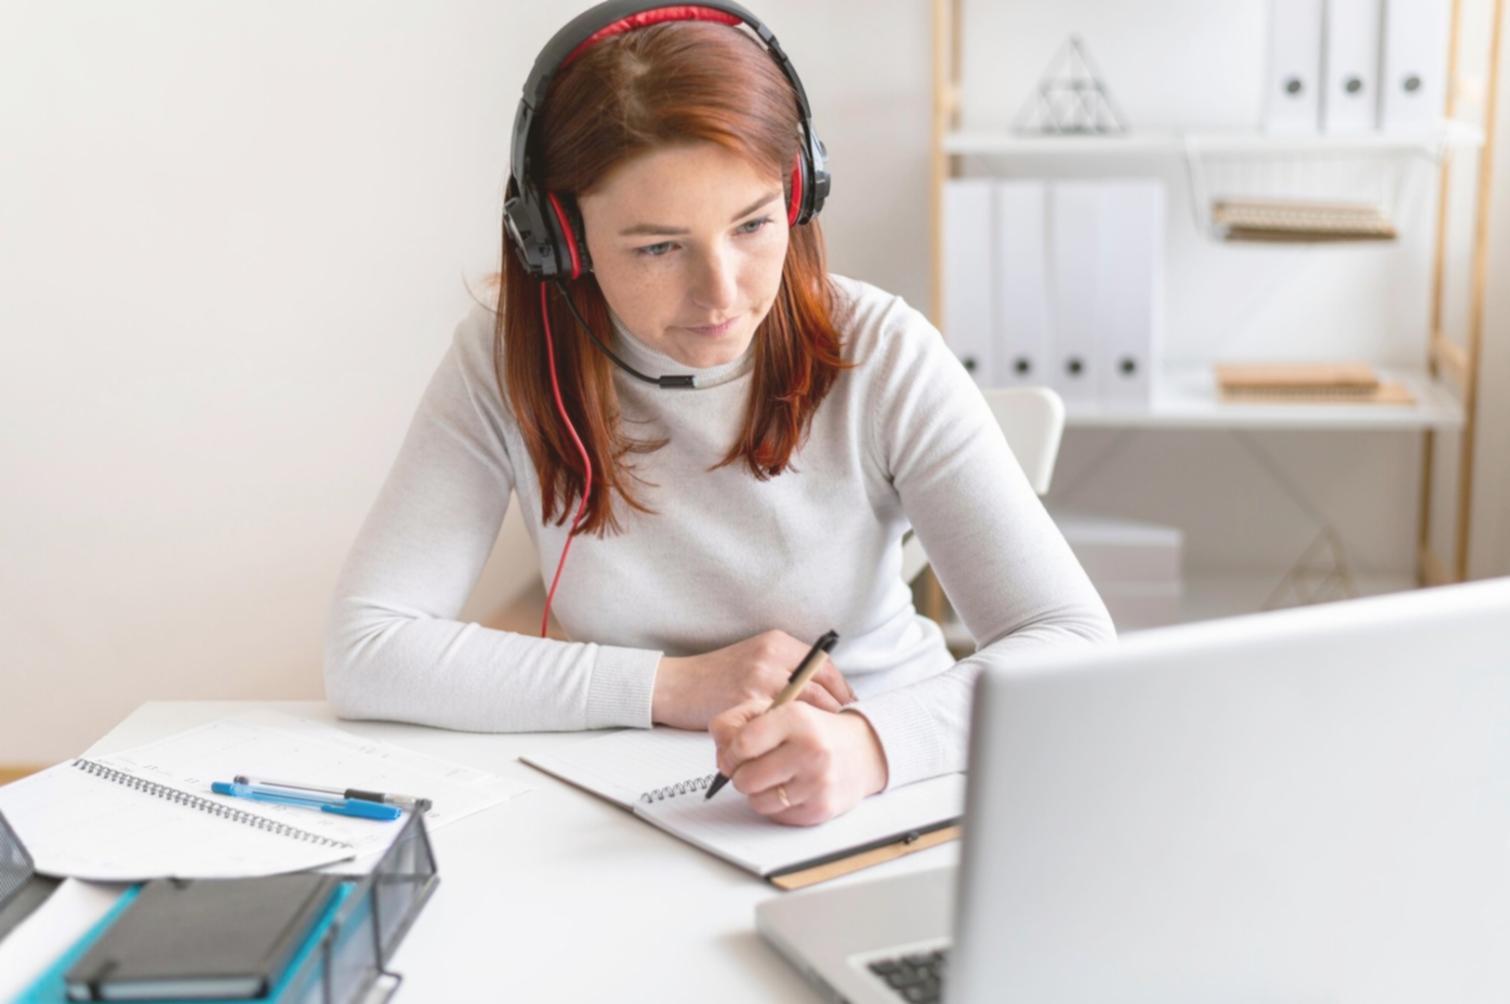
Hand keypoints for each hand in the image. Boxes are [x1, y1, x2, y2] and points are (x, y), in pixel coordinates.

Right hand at [652, 630, 856, 730]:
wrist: (678, 685)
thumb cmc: (716, 676)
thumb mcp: (754, 659)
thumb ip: (785, 668)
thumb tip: (823, 690)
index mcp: (777, 643)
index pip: (825, 665)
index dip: (843, 689)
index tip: (853, 707)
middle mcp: (773, 656)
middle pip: (822, 686)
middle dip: (837, 711)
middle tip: (847, 731)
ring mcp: (761, 678)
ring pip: (808, 706)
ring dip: (821, 726)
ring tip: (828, 741)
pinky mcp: (749, 701)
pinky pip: (784, 722)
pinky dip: (795, 736)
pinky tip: (799, 747)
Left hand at [710, 700, 888, 825]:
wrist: (863, 750)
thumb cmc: (812, 729)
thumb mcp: (779, 709)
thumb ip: (739, 721)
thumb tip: (721, 754)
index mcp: (797, 718)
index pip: (743, 744)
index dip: (729, 754)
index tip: (731, 757)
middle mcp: (810, 749)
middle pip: (746, 778)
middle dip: (741, 776)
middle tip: (751, 768)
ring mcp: (818, 782)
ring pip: (757, 801)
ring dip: (757, 792)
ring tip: (773, 777)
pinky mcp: (821, 808)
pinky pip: (776, 816)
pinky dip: (776, 805)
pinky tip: (790, 788)